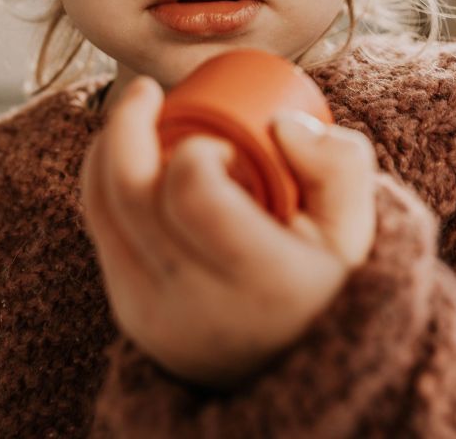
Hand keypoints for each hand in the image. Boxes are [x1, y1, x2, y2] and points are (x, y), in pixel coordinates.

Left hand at [80, 75, 377, 389]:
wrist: (292, 366)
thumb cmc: (326, 279)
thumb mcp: (356, 226)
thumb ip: (339, 162)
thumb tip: (281, 124)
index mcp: (263, 282)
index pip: (193, 194)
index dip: (195, 149)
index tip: (221, 142)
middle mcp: (197, 304)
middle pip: (130, 192)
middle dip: (128, 123)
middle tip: (148, 89)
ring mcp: (154, 313)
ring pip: (101, 206)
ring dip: (108, 145)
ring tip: (135, 112)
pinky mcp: (129, 311)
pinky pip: (98, 227)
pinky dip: (103, 178)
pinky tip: (126, 152)